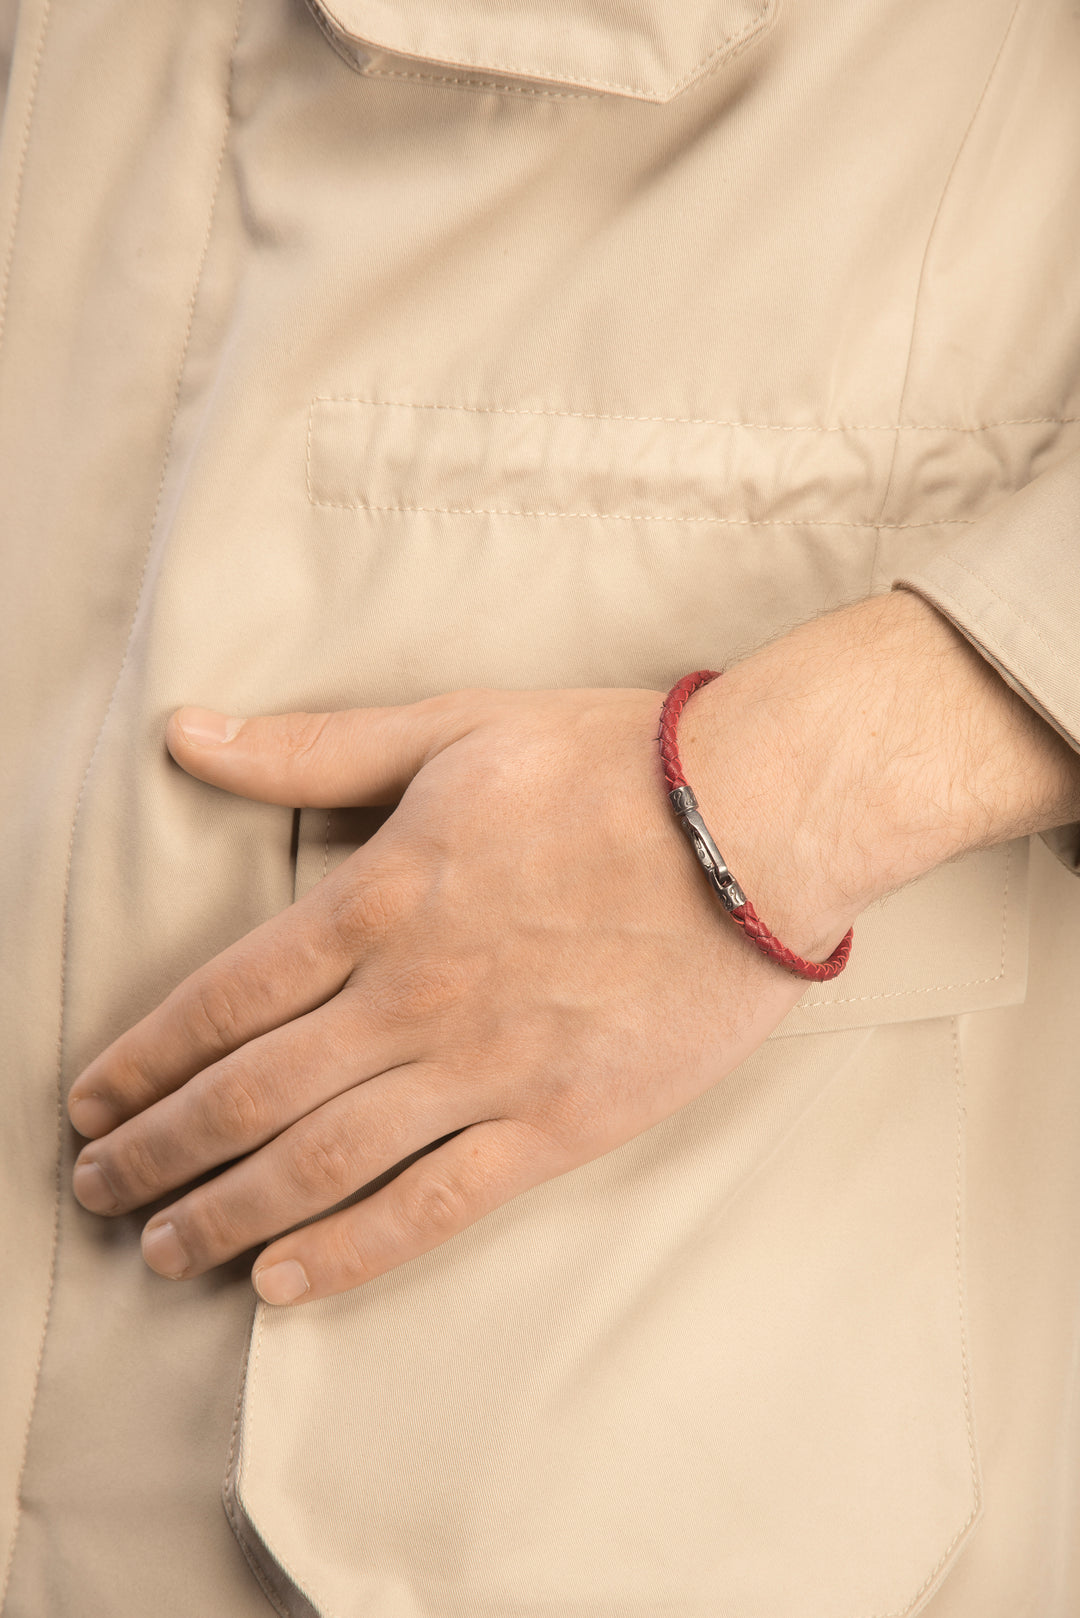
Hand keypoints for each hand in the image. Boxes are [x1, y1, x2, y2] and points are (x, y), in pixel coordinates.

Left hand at [68, 590, 1079, 1305]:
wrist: (763, 819)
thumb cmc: (610, 763)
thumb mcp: (449, 730)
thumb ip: (310, 749)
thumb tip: (183, 732)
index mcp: (380, 896)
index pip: (223, 999)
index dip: (144, 1059)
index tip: (90, 1099)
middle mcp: (414, 994)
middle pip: (249, 1096)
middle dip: (157, 1150)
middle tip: (96, 1187)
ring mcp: (486, 1067)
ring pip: (322, 1164)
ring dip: (226, 1213)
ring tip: (162, 1248)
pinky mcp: (559, 1122)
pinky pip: (434, 1205)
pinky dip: (350, 1252)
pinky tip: (284, 1283)